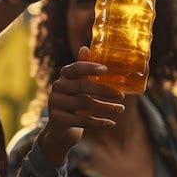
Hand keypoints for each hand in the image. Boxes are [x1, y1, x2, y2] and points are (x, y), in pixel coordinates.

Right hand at [39, 47, 124, 165]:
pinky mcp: (57, 119)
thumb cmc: (75, 101)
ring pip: (83, 104)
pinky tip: (111, 123)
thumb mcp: (79, 84)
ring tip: (120, 109)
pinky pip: (81, 120)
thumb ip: (83, 69)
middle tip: (121, 95)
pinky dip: (98, 123)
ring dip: (105, 107)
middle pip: (82, 86)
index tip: (106, 70)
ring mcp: (55, 103)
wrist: (60, 128)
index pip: (76, 68)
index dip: (89, 68)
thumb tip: (86, 47)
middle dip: (104, 90)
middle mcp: (57, 87)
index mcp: (64, 75)